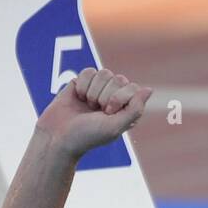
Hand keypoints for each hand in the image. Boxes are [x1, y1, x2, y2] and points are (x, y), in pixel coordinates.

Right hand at [35, 67, 153, 160]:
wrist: (57, 137)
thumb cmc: (87, 136)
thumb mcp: (114, 127)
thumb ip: (135, 109)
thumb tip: (149, 90)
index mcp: (126, 110)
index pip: (132, 88)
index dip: (119, 97)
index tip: (108, 112)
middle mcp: (114, 98)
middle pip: (119, 78)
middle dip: (104, 95)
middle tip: (95, 111)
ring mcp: (98, 90)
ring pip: (104, 73)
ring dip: (93, 91)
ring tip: (86, 105)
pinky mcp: (82, 83)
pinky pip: (89, 71)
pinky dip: (82, 85)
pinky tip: (77, 97)